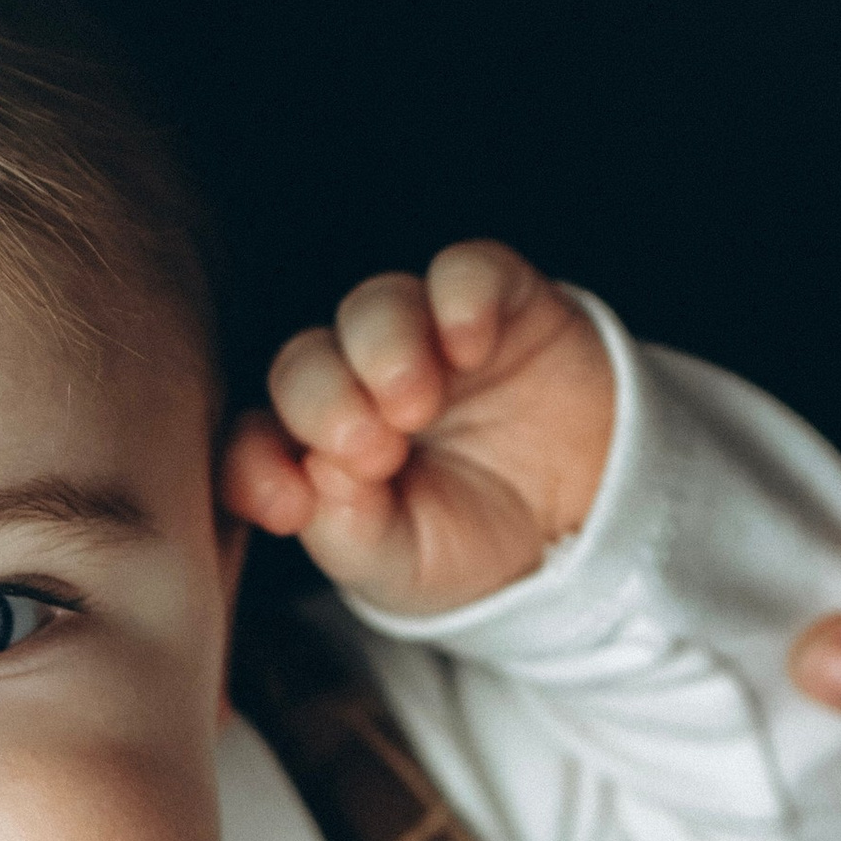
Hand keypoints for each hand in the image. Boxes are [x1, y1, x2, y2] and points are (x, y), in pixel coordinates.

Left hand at [226, 240, 615, 617]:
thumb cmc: (471, 546)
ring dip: (383, 350)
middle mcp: (359, 384)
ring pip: (376, 306)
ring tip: (416, 405)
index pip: (258, 439)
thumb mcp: (404, 568)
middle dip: (326, 404)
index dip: (256, 464)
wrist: (584, 527)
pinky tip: (470, 349)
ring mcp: (425, 339)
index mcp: (320, 452)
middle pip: (307, 363)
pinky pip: (466, 272)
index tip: (285, 505)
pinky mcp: (497, 304)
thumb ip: (350, 532)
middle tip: (369, 450)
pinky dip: (460, 299)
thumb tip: (317, 479)